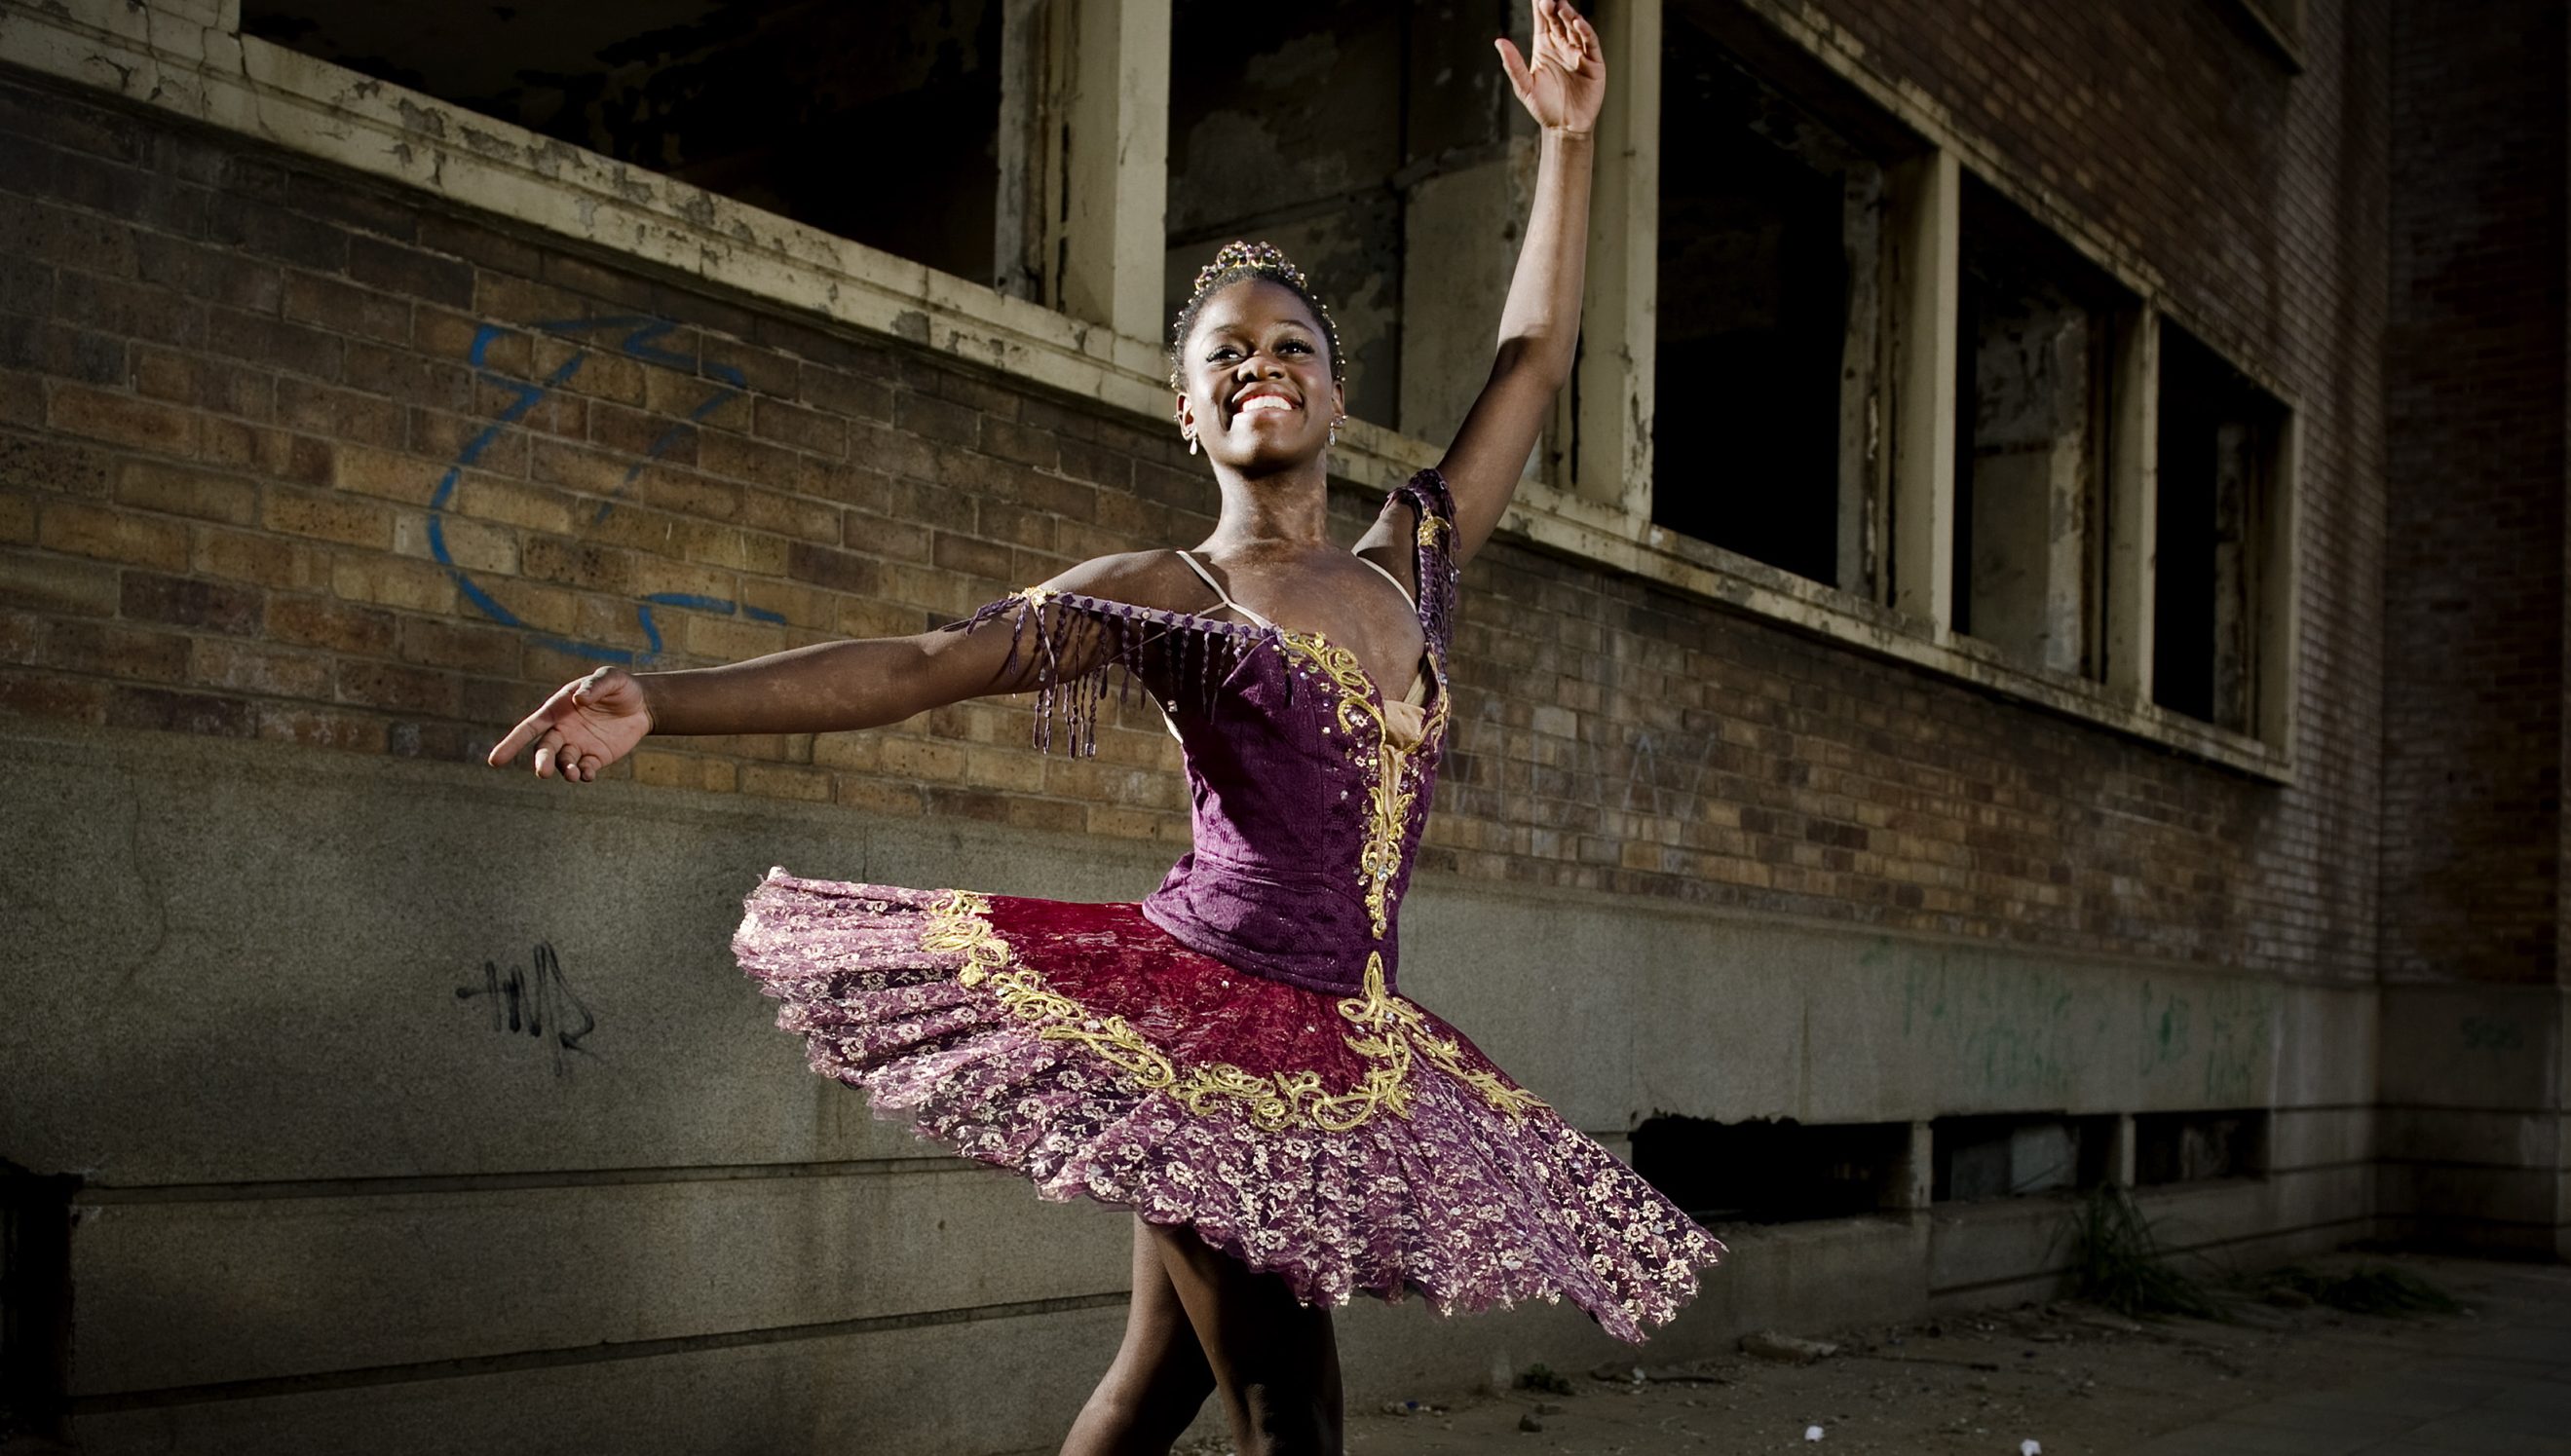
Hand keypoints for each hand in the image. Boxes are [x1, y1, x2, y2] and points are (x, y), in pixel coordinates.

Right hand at [487, 665, 652, 782]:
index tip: (495, 761)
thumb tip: (579, 700)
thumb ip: (594, 686)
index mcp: (557, 710)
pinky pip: (584, 769)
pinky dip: (583, 774)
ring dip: (564, 770)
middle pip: (544, 749)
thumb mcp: (610, 678)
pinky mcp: (595, 758)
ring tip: (572, 775)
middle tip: (542, 773)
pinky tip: (587, 775)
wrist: (642, 704)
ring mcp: (578, 746)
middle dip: (541, 761)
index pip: (529, 728)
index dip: (511, 743)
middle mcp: (562, 730)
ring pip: (562, 762)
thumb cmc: (619, 686)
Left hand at [1496, 0, 1604, 135]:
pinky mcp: (1593, 63)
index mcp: (1544, 47)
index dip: (1540, 6)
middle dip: (1554, 8)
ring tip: (1562, 7)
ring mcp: (1578, 53)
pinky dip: (1585, 31)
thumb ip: (1513, 64)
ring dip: (1569, 17)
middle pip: (1558, 20)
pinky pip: (1590, 42)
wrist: (1564, 127)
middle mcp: (1562, 46)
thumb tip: (1499, 42)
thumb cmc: (1544, 107)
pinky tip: (1578, 23)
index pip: (1542, 21)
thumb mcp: (1524, 86)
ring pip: (1575, 28)